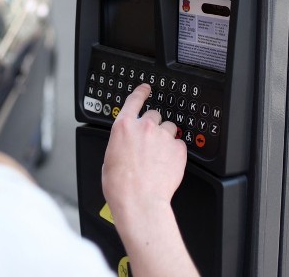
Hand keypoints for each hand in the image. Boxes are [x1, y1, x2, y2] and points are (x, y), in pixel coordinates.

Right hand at [102, 83, 186, 215]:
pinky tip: (167, 164)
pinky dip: (175, 152)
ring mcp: (162, 137)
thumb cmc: (121, 186)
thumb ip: (120, 144)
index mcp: (123, 127)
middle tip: (150, 143)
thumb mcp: (109, 159)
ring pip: (169, 128)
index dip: (141, 92)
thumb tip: (125, 146)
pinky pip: (179, 145)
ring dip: (165, 138)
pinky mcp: (177, 149)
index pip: (134, 100)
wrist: (139, 201)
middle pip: (154, 114)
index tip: (146, 89)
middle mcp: (145, 127)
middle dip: (153, 126)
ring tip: (159, 156)